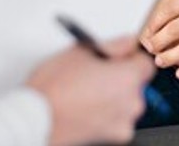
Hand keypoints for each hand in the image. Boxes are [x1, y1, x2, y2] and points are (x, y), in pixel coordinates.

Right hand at [26, 38, 154, 145]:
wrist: (35, 119)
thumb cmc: (53, 88)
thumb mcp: (81, 51)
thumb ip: (112, 45)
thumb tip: (126, 43)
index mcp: (128, 78)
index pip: (144, 62)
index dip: (130, 56)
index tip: (119, 56)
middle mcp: (132, 103)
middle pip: (135, 83)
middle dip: (120, 76)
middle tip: (97, 72)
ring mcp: (122, 123)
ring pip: (126, 102)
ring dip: (113, 95)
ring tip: (86, 91)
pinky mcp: (111, 137)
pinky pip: (116, 119)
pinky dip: (106, 114)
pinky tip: (86, 106)